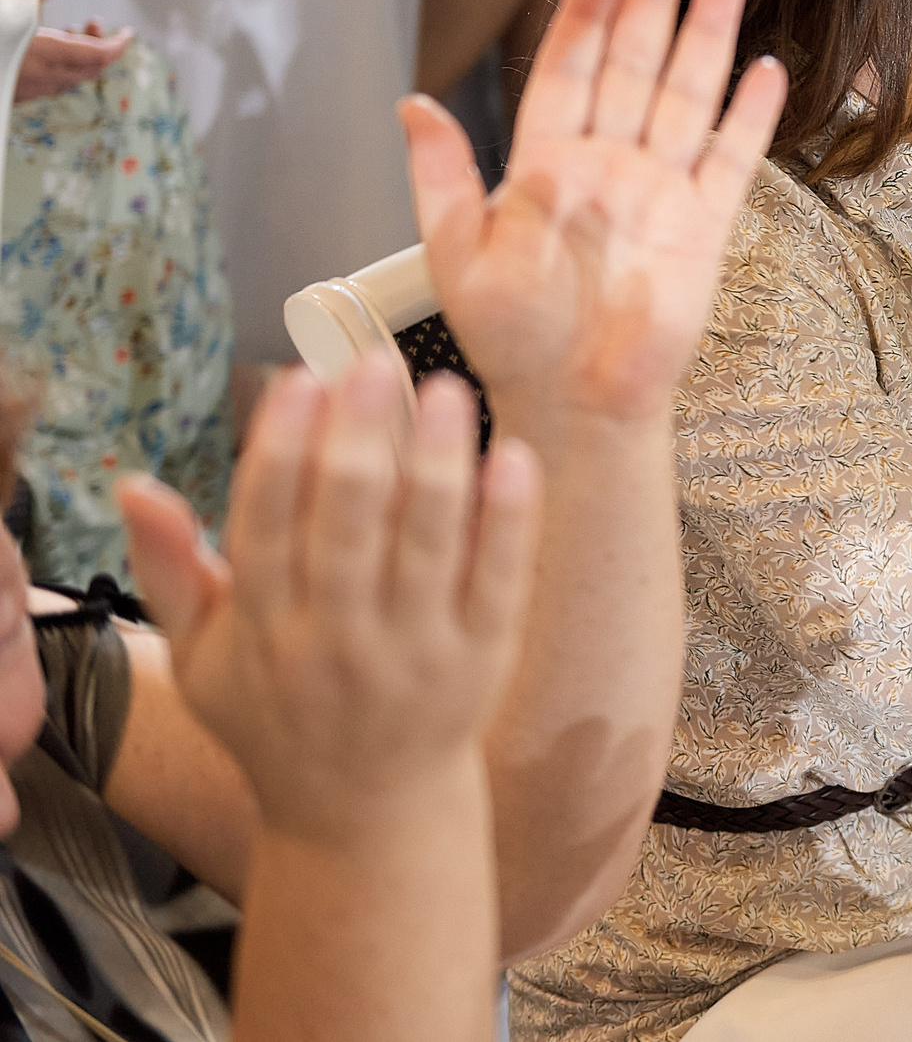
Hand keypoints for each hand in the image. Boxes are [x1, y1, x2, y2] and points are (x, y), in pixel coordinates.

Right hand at [16, 21, 132, 102]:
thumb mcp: (10, 5)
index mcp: (47, 53)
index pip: (99, 54)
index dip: (118, 43)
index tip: (128, 33)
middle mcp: (45, 77)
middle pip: (91, 68)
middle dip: (99, 44)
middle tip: (93, 23)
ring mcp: (31, 90)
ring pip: (72, 78)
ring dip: (81, 56)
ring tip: (70, 31)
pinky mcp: (18, 95)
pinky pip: (53, 84)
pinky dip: (62, 66)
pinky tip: (47, 53)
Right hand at [115, 360, 539, 839]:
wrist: (364, 814)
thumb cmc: (277, 718)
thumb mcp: (202, 659)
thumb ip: (168, 570)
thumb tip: (133, 484)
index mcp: (264, 630)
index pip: (267, 523)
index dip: (284, 446)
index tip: (302, 378)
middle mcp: (337, 640)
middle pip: (348, 523)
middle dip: (361, 437)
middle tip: (376, 364)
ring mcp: (415, 651)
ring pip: (428, 543)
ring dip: (438, 460)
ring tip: (446, 390)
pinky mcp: (483, 658)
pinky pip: (499, 579)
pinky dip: (508, 518)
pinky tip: (513, 455)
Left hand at [402, 0, 785, 426]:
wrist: (576, 403)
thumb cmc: (511, 341)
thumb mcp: (454, 256)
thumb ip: (441, 178)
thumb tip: (412, 103)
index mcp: (544, 164)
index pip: (567, 69)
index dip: (584, 14)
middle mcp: (607, 165)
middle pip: (633, 65)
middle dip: (653, 1)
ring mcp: (660, 191)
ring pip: (685, 95)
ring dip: (706, 38)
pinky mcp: (704, 226)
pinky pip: (731, 158)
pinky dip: (750, 116)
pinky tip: (766, 72)